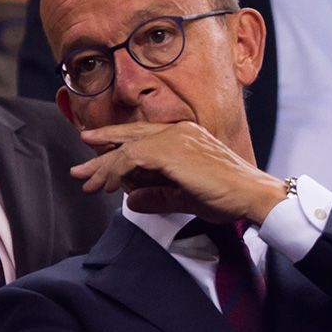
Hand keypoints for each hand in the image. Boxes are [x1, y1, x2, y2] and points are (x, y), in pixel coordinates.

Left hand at [71, 121, 286, 223]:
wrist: (250, 194)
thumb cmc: (229, 196)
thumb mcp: (186, 197)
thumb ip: (158, 196)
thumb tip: (132, 201)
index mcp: (186, 136)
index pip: (144, 136)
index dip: (118, 144)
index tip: (97, 153)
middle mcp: (179, 131)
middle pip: (130, 137)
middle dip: (102, 152)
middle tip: (81, 169)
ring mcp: (174, 138)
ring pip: (126, 148)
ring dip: (104, 168)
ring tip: (87, 183)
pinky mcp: (169, 151)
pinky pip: (130, 159)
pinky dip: (115, 172)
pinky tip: (108, 186)